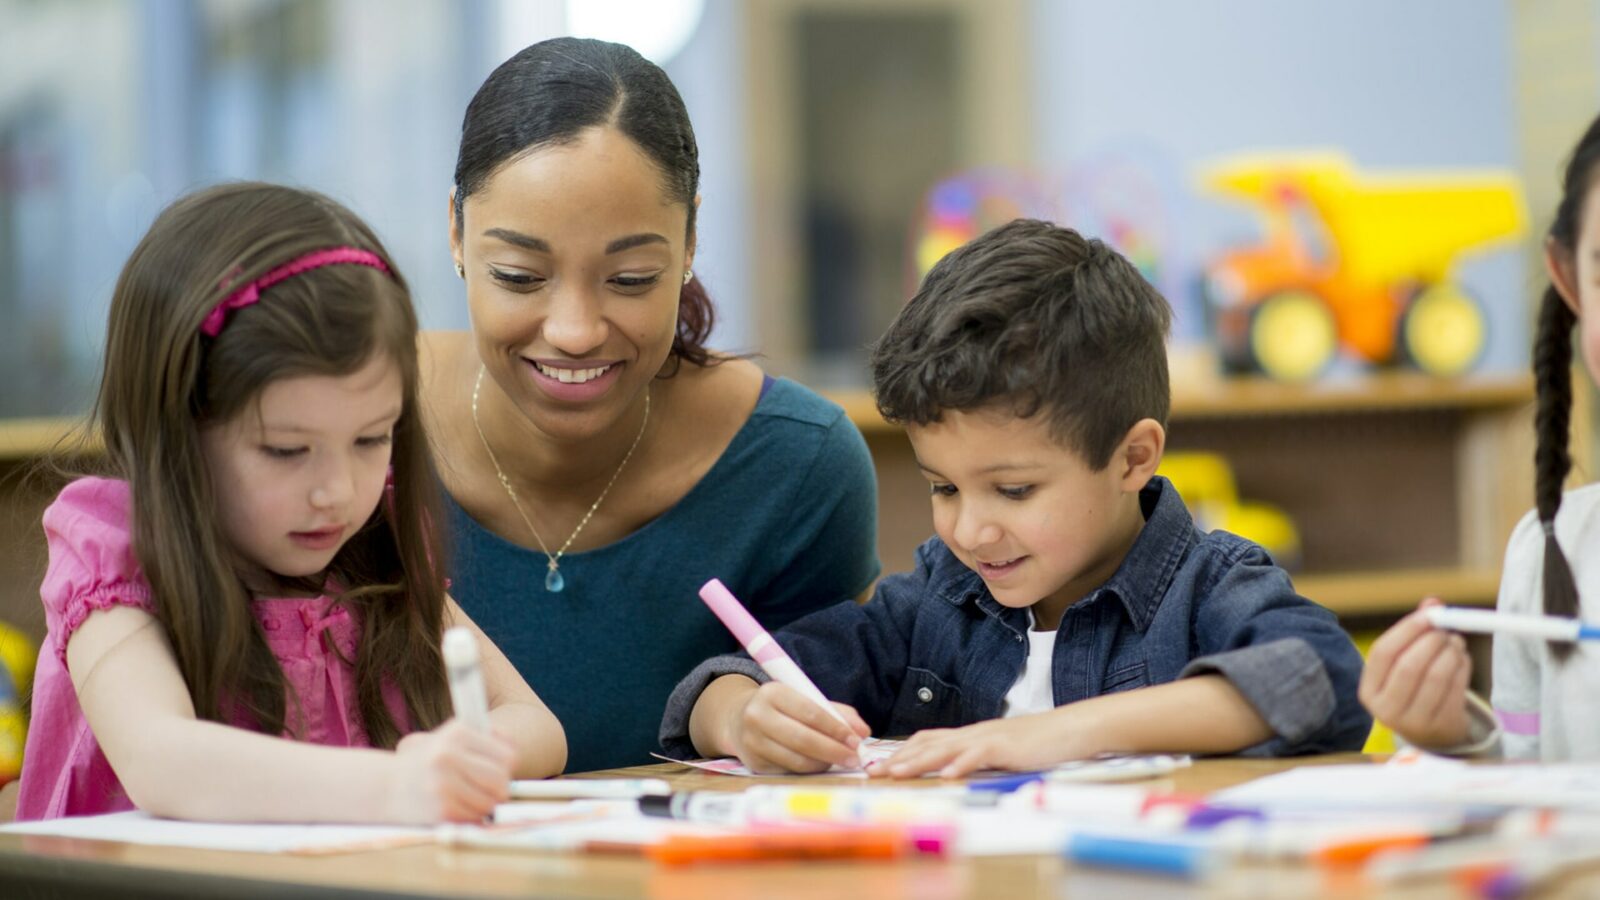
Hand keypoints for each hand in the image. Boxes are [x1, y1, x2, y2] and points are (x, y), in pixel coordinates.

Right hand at [388, 719, 515, 822]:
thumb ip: (487, 738)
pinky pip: (474, 818)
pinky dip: (471, 816)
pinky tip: (456, 807)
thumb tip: (515, 753)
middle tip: (490, 789)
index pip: (508, 755)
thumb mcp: (451, 737)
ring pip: (490, 802)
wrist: (382, 786)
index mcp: (457, 733)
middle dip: (500, 788)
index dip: (508, 766)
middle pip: (501, 780)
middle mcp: (448, 756)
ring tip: (469, 797)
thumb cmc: (425, 761)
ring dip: (485, 804)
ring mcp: (443, 785)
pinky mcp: (439, 810)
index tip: (499, 770)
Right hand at [725, 681, 870, 773]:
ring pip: (796, 759)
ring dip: (824, 763)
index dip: (836, 728)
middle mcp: (757, 716)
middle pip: (802, 739)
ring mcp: (752, 742)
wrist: (738, 719)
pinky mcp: (753, 763)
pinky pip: (789, 770)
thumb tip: (863, 732)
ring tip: (841, 762)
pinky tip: (821, 765)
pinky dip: (810, 769)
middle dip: (833, 750)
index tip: (856, 740)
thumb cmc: (781, 708)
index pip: (810, 712)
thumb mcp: (804, 699)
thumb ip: (836, 712)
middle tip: (854, 758)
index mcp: (772, 693)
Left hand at [873, 710, 1090, 778]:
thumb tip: (952, 771)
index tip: (878, 765)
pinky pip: (978, 755)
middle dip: (898, 758)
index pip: (927, 740)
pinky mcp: (1005, 746)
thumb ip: (975, 757)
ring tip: (897, 773)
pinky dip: (960, 765)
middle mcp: (972, 733)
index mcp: (969, 735)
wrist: (1068, 729)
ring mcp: (987, 738)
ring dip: (918, 761)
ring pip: (946, 748)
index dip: (901, 752)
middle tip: (871, 771)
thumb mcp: (998, 751)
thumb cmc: (1036, 743)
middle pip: (927, 743)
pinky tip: (946, 776)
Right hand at [1358, 597, 1473, 749]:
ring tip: (1455, 642)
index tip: (1429, 613)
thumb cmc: (1414, 688)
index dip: (1407, 629)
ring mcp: (1414, 722)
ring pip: (1436, 677)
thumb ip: (1415, 631)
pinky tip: (1461, 659)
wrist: (1431, 734)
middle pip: (1409, 666)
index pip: (1383, 653)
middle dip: (1432, 641)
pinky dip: (1463, 667)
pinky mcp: (1442, 726)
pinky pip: (1456, 688)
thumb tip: (1433, 602)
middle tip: (1446, 628)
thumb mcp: (1404, 663)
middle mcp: (1386, 710)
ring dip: (1451, 652)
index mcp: (1369, 691)